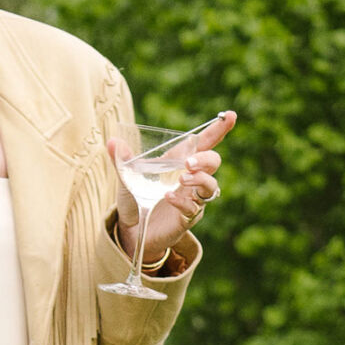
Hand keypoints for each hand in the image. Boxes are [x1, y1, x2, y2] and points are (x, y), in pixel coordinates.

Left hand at [110, 111, 235, 267]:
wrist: (130, 229)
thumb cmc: (134, 198)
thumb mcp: (125, 177)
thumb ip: (121, 160)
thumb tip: (112, 141)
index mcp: (179, 161)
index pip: (204, 143)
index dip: (218, 129)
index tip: (231, 115)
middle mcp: (190, 178)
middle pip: (213, 162)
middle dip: (205, 159)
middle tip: (188, 163)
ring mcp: (192, 198)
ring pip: (211, 186)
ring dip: (200, 179)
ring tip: (181, 179)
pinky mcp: (188, 217)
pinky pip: (194, 208)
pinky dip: (182, 201)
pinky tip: (167, 198)